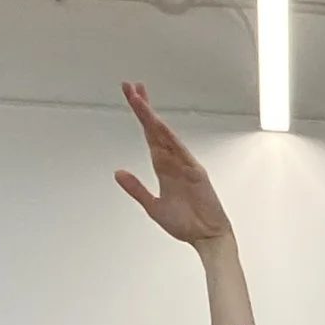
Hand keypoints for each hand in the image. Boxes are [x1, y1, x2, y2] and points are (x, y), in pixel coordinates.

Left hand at [114, 83, 232, 247]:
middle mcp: (174, 162)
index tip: (132, 97)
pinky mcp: (196, 173)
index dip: (140, 117)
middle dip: (143, 108)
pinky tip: (158, 124)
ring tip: (138, 98)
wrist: (207, 238)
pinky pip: (179, 150)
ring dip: (151, 116)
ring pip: (165, 134)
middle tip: (130, 87)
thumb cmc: (186, 224)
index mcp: (164, 168)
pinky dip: (168, 136)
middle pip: (155, 128)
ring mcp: (185, 165)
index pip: (150, 136)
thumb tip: (118, 173)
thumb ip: (136, 189)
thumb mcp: (153, 206)